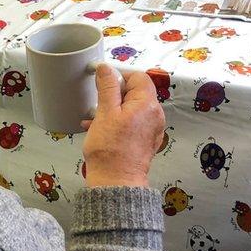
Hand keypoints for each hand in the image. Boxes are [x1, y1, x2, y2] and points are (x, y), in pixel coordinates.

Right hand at [81, 64, 165, 187]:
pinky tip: (101, 130)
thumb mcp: (105, 112)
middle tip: (98, 104)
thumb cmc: (110, 149)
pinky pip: (133, 123)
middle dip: (114, 95)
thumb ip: (108, 87)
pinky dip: (118, 122)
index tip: (103, 82)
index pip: (138, 77)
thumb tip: (106, 68)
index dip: (119, 76)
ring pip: (132, 109)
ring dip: (113, 109)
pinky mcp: (146, 141)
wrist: (116, 182)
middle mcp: (155, 115)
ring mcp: (152, 129)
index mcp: (148, 105)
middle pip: (136, 93)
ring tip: (95, 119)